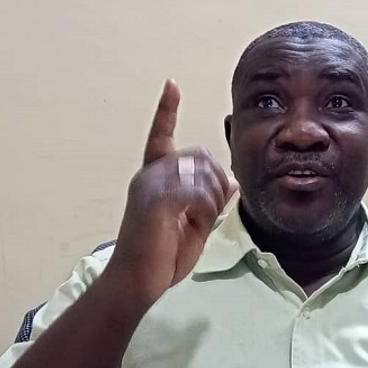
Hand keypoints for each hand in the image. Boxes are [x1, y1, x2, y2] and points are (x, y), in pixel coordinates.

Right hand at [104, 80, 237, 305]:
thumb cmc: (162, 256)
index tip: (172, 84)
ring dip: (213, 196)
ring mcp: (150, 185)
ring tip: (201, 220)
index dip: (166, 110)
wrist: (136, 282)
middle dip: (217, 179)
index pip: (160, 135)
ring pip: (200, 170)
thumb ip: (209, 200)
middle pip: (199, 154)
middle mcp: (149, 174)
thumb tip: (231, 180)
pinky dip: (206, 206)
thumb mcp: (194, 224)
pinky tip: (196, 222)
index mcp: (155, 177)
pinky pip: (196, 189)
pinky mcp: (155, 200)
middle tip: (215, 208)